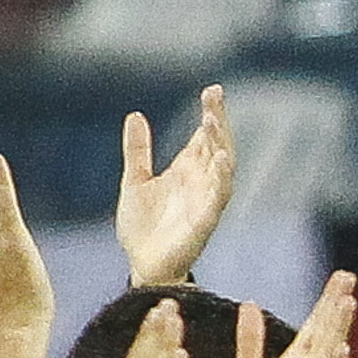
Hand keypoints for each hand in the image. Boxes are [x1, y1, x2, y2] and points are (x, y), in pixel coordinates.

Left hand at [120, 87, 236, 290]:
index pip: (204, 137)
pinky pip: (218, 198)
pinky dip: (222, 178)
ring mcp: (205, 202)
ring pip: (222, 168)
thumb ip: (137, 151)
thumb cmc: (142, 228)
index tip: (212, 90)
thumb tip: (135, 115)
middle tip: (214, 95)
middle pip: (217, 146)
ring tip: (213, 121)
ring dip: (221, 144)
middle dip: (218, 121)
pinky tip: (222, 159)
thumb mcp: (134, 182)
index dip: (210, 114)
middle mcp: (201, 183)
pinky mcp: (204, 223)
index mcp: (187, 172)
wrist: (141, 266)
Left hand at [231, 274, 355, 357]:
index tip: (341, 276)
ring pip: (331, 355)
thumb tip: (250, 303)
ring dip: (340, 330)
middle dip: (337, 306)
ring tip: (349, 303)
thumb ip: (250, 342)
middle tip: (350, 277)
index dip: (326, 301)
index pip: (314, 326)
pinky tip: (344, 350)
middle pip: (327, 334)